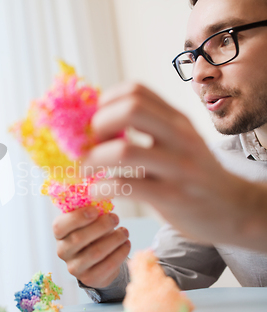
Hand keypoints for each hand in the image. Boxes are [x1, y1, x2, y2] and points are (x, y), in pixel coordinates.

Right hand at [53, 207, 129, 288]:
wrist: (98, 261)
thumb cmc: (93, 233)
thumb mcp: (88, 220)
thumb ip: (91, 210)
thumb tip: (104, 192)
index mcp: (59, 233)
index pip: (60, 226)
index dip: (77, 217)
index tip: (96, 210)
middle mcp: (62, 251)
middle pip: (79, 238)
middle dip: (100, 226)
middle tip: (115, 218)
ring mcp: (74, 267)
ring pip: (95, 252)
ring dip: (114, 239)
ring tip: (125, 232)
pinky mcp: (89, 279)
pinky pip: (106, 266)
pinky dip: (120, 253)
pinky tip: (126, 244)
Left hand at [84, 82, 265, 248]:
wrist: (235, 210)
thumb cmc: (196, 175)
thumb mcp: (180, 142)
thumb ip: (150, 128)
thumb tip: (101, 121)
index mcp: (177, 120)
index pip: (136, 90)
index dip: (106, 101)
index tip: (97, 121)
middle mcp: (180, 137)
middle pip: (130, 109)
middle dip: (99, 124)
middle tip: (92, 143)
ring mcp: (178, 167)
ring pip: (124, 150)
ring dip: (93, 159)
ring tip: (87, 170)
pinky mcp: (172, 196)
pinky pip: (126, 185)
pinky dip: (101, 187)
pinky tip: (97, 191)